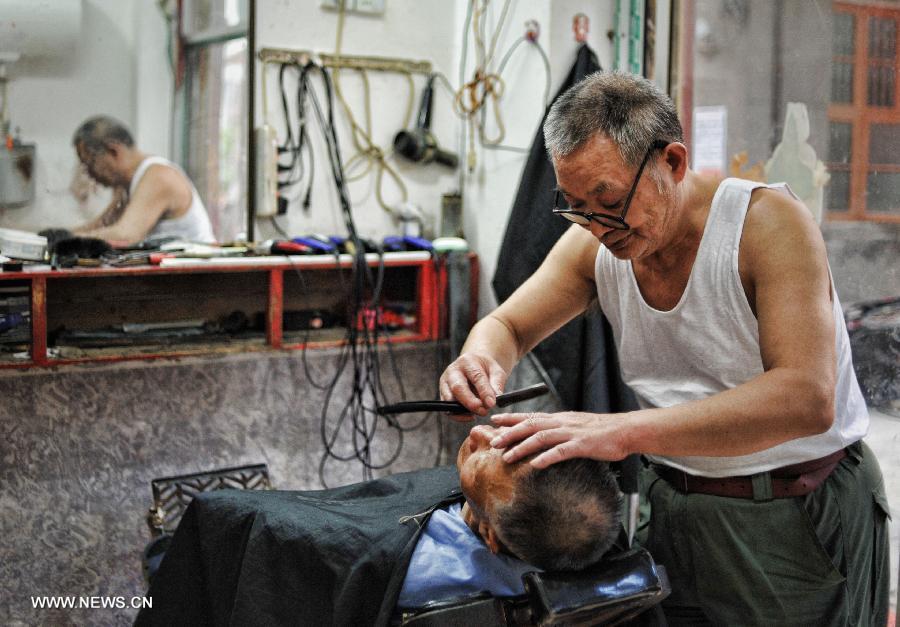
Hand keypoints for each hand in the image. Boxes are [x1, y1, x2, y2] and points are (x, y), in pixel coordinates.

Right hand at [439, 352, 507, 420]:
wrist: (474, 365)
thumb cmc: (485, 368)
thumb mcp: (496, 371)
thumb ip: (497, 383)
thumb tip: (496, 398)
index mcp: (467, 361)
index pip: (475, 376)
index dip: (484, 391)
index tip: (492, 403)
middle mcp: (453, 371)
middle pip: (457, 387)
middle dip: (470, 402)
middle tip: (483, 411)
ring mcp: (445, 383)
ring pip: (449, 399)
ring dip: (464, 410)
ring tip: (479, 412)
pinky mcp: (443, 394)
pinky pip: (447, 408)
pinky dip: (458, 415)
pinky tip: (471, 416)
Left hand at [489, 411, 630, 467]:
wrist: (624, 430)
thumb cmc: (601, 431)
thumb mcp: (575, 426)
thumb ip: (559, 430)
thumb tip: (542, 437)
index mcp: (560, 418)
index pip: (531, 415)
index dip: (511, 418)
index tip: (494, 421)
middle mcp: (562, 422)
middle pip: (530, 425)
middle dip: (510, 434)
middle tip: (493, 443)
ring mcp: (571, 433)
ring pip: (541, 437)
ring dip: (522, 447)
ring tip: (507, 457)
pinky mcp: (582, 445)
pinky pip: (561, 451)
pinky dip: (547, 457)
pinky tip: (536, 464)